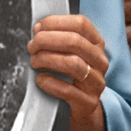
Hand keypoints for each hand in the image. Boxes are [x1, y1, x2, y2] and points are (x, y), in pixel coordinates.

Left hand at [28, 14, 108, 130]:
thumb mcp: (67, 52)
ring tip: (34, 62)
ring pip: (73, 64)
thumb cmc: (69, 74)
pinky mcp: (88, 102)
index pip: (81, 23)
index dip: (55, 22)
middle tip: (31, 46)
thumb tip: (37, 29)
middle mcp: (100, 61)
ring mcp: (96, 82)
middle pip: (75, 42)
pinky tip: (40, 80)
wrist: (83, 107)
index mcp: (95, 44)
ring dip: (47, 59)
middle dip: (46, 40)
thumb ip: (55, 38)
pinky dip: (50, 83)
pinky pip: (68, 91)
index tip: (37, 28)